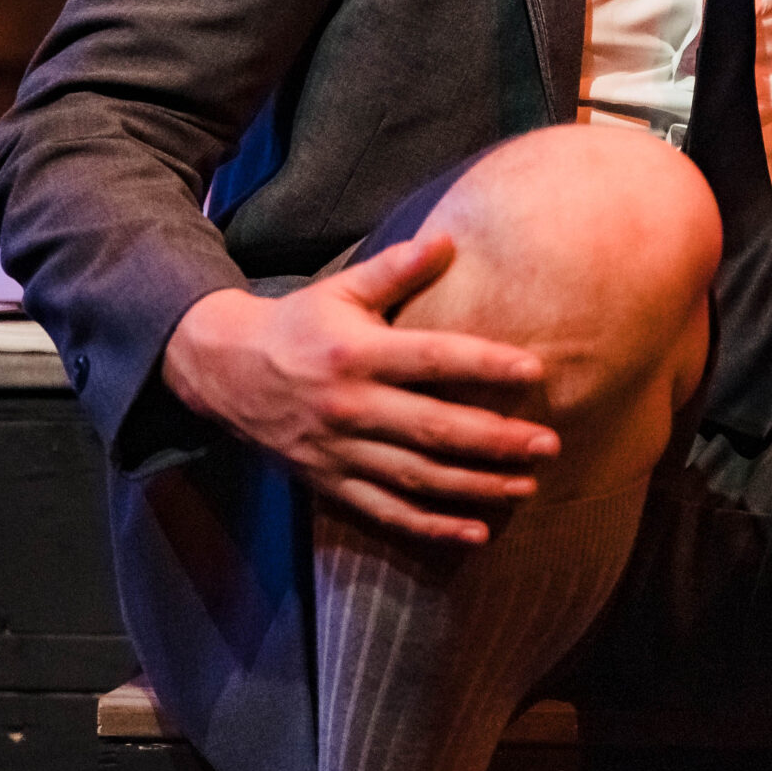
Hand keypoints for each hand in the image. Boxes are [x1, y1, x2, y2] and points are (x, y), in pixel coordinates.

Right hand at [160, 235, 561, 542]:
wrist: (222, 373)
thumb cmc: (298, 324)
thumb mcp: (340, 289)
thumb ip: (395, 269)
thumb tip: (447, 239)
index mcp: (356, 354)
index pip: (432, 359)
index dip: (484, 366)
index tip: (535, 371)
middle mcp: (348, 406)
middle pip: (432, 428)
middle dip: (494, 440)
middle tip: (549, 444)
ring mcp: (338, 451)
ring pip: (415, 477)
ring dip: (474, 487)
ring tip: (527, 485)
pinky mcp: (328, 483)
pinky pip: (384, 512)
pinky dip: (430, 527)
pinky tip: (475, 531)